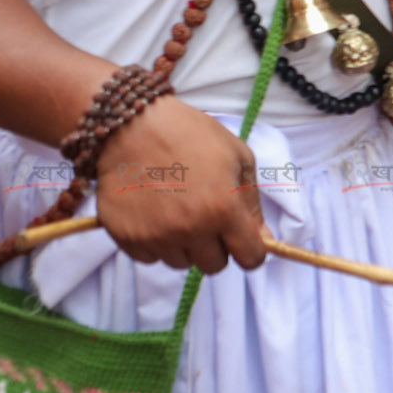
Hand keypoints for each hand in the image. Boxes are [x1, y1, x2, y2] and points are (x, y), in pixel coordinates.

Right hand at [94, 96, 266, 274]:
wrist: (130, 126)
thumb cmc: (191, 135)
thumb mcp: (237, 157)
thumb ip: (253, 203)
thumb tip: (265, 240)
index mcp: (224, 209)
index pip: (250, 258)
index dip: (251, 251)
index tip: (243, 240)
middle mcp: (191, 230)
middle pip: (214, 266)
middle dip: (216, 246)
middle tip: (206, 217)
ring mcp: (157, 237)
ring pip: (182, 263)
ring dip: (185, 245)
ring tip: (177, 209)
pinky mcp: (127, 239)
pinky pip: (150, 258)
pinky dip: (156, 243)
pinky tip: (153, 213)